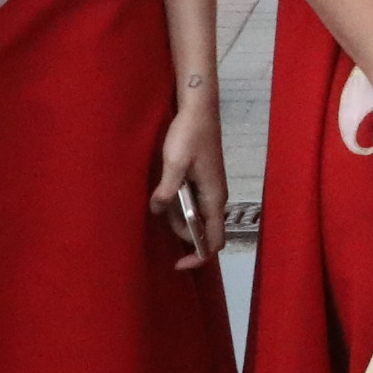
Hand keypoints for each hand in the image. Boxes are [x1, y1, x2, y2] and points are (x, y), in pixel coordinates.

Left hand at [154, 88, 226, 257]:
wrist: (198, 109)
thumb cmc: (189, 135)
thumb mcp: (174, 164)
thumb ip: (167, 191)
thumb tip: (157, 210)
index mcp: (214, 198)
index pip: (214, 241)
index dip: (198, 257)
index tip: (178, 264)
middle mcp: (216, 197)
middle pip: (204, 231)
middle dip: (184, 234)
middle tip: (161, 216)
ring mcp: (211, 188)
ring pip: (197, 217)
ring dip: (178, 217)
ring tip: (160, 201)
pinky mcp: (203, 180)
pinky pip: (194, 203)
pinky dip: (179, 206)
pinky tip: (164, 195)